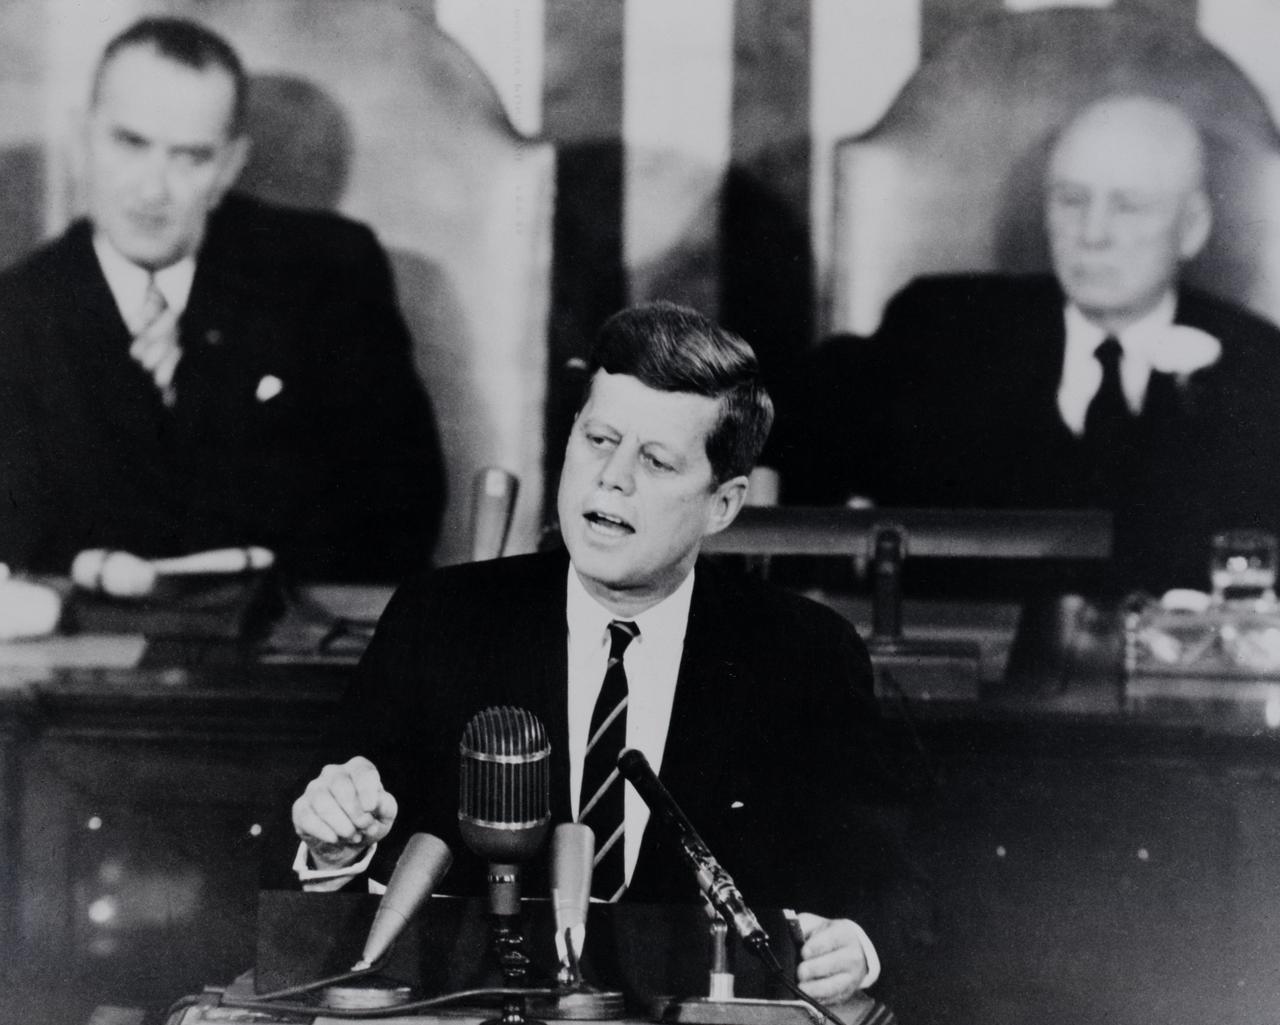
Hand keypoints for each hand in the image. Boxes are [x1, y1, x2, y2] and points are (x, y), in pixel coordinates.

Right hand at [292, 756, 397, 870]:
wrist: (348, 843)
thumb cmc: (369, 821)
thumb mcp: (385, 815)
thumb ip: (386, 805)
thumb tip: (376, 800)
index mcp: (357, 768)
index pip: (362, 771)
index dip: (367, 790)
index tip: (371, 809)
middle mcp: (333, 773)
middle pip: (340, 784)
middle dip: (354, 811)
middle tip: (363, 827)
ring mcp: (314, 789)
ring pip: (322, 800)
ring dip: (340, 823)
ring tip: (352, 835)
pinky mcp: (300, 808)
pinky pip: (307, 817)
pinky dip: (323, 831)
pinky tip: (335, 839)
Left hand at [795, 913, 869, 1003]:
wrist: (853, 951)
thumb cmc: (829, 936)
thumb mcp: (817, 925)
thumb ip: (803, 927)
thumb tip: (789, 935)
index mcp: (845, 934)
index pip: (831, 940)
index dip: (816, 947)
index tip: (803, 952)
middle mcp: (852, 956)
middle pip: (833, 964)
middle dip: (814, 969)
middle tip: (800, 971)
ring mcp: (851, 978)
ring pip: (834, 986)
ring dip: (815, 989)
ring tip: (801, 988)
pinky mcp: (845, 994)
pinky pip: (831, 999)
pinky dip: (817, 999)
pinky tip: (806, 997)